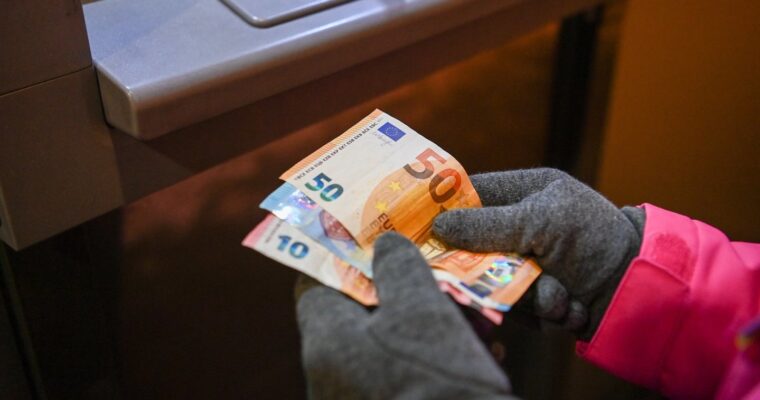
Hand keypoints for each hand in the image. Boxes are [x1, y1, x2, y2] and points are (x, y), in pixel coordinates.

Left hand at [295, 232, 514, 399]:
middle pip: (354, 313)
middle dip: (398, 288)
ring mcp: (355, 399)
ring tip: (469, 314)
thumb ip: (398, 268)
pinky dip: (433, 357)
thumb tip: (385, 244)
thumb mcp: (421, 311)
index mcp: (326, 341)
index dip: (341, 254)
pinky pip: (403, 377)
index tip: (369, 236)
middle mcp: (329, 375)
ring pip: (386, 345)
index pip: (313, 283)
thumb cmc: (437, 381)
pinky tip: (476, 351)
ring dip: (426, 322)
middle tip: (434, 271)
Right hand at [433, 168, 643, 338]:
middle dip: (495, 268)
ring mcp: (529, 262)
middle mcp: (522, 225)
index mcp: (525, 191)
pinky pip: (517, 308)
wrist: (643, 289)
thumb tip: (437, 226)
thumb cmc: (595, 239)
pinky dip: (545, 311)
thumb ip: (488, 224)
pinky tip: (571, 305)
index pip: (470, 192)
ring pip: (495, 283)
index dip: (446, 208)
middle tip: (513, 274)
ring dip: (531, 295)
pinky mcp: (537, 294)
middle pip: (474, 246)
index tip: (424, 227)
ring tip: (562, 293)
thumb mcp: (542, 221)